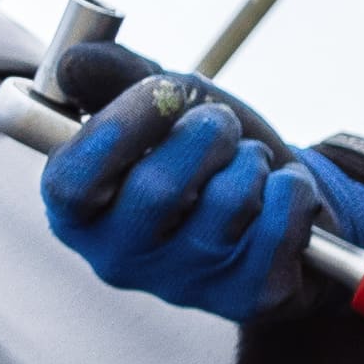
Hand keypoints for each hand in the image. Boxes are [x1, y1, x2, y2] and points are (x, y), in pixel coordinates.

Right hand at [34, 57, 363, 321]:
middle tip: (219, 122)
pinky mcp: (248, 298)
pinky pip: (282, 221)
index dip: (120, 127)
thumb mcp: (155, 106)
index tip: (162, 88)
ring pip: (229, 199)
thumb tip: (71, 65)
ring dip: (251, 160)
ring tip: (247, 166)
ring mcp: (184, 287)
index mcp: (77, 216)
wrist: (273, 206)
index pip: (71, 182)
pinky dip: (292, 188)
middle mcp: (120, 261)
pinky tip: (279, 196)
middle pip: (157, 188)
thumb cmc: (199, 152)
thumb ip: (111, 78)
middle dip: (206, 132)